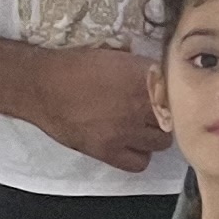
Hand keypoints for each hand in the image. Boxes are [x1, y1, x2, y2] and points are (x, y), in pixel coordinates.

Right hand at [25, 46, 170, 172]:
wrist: (41, 85)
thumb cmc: (73, 66)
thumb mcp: (112, 55)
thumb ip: (138, 66)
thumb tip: (154, 72)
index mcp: (141, 76)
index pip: (176, 90)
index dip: (173, 94)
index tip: (166, 95)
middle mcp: (138, 104)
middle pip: (174, 118)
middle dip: (167, 115)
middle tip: (155, 113)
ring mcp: (125, 130)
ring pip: (161, 142)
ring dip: (155, 135)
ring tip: (142, 129)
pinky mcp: (108, 150)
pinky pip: (139, 162)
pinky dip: (138, 155)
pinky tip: (130, 145)